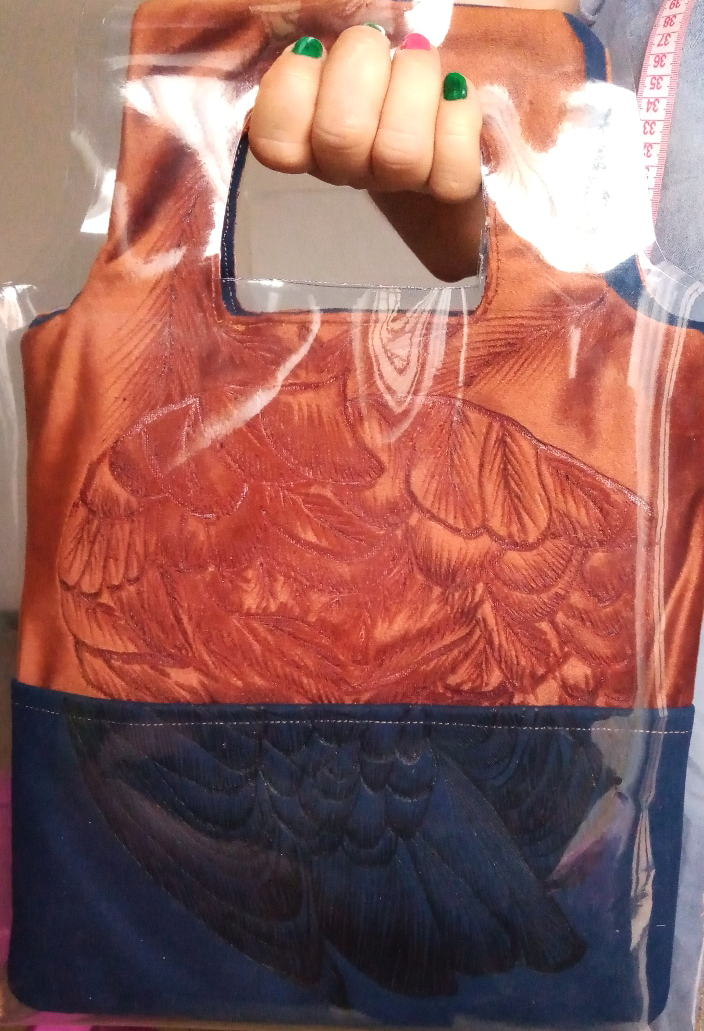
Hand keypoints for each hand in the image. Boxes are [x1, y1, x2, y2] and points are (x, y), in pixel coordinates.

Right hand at [248, 25, 484, 280]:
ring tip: (418, 58)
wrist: (446, 137)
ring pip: (400, 151)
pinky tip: (454, 95)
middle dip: (361, 65)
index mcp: (308, 141)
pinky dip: (459, 117)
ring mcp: (398, 183)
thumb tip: (308, 48)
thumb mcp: (337, 62)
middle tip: (377, 43)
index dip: (290, 88)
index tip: (311, 52)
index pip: (273, 145)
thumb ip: (312, 56)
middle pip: (341, 135)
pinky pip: (453, 170)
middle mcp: (348, 169)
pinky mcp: (448, 188)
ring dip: (414, 81)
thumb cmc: (381, 79)